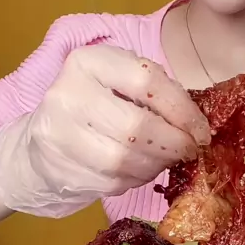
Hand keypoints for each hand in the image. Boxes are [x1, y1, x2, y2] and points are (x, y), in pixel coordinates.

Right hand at [0, 45, 209, 217]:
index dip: (183, 110)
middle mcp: (67, 94)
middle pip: (136, 127)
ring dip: (156, 165)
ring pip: (124, 160)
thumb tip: (198, 127)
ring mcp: (58, 134)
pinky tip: (139, 169)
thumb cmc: (97, 104)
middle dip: (173, 144)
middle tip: (188, 150)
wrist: (42, 138)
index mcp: (89, 61)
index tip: (202, 130)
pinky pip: (112, 182)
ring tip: (164, 159)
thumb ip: (158, 92)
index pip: (146, 82)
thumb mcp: (122, 82)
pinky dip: (136, 179)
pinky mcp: (59, 169)